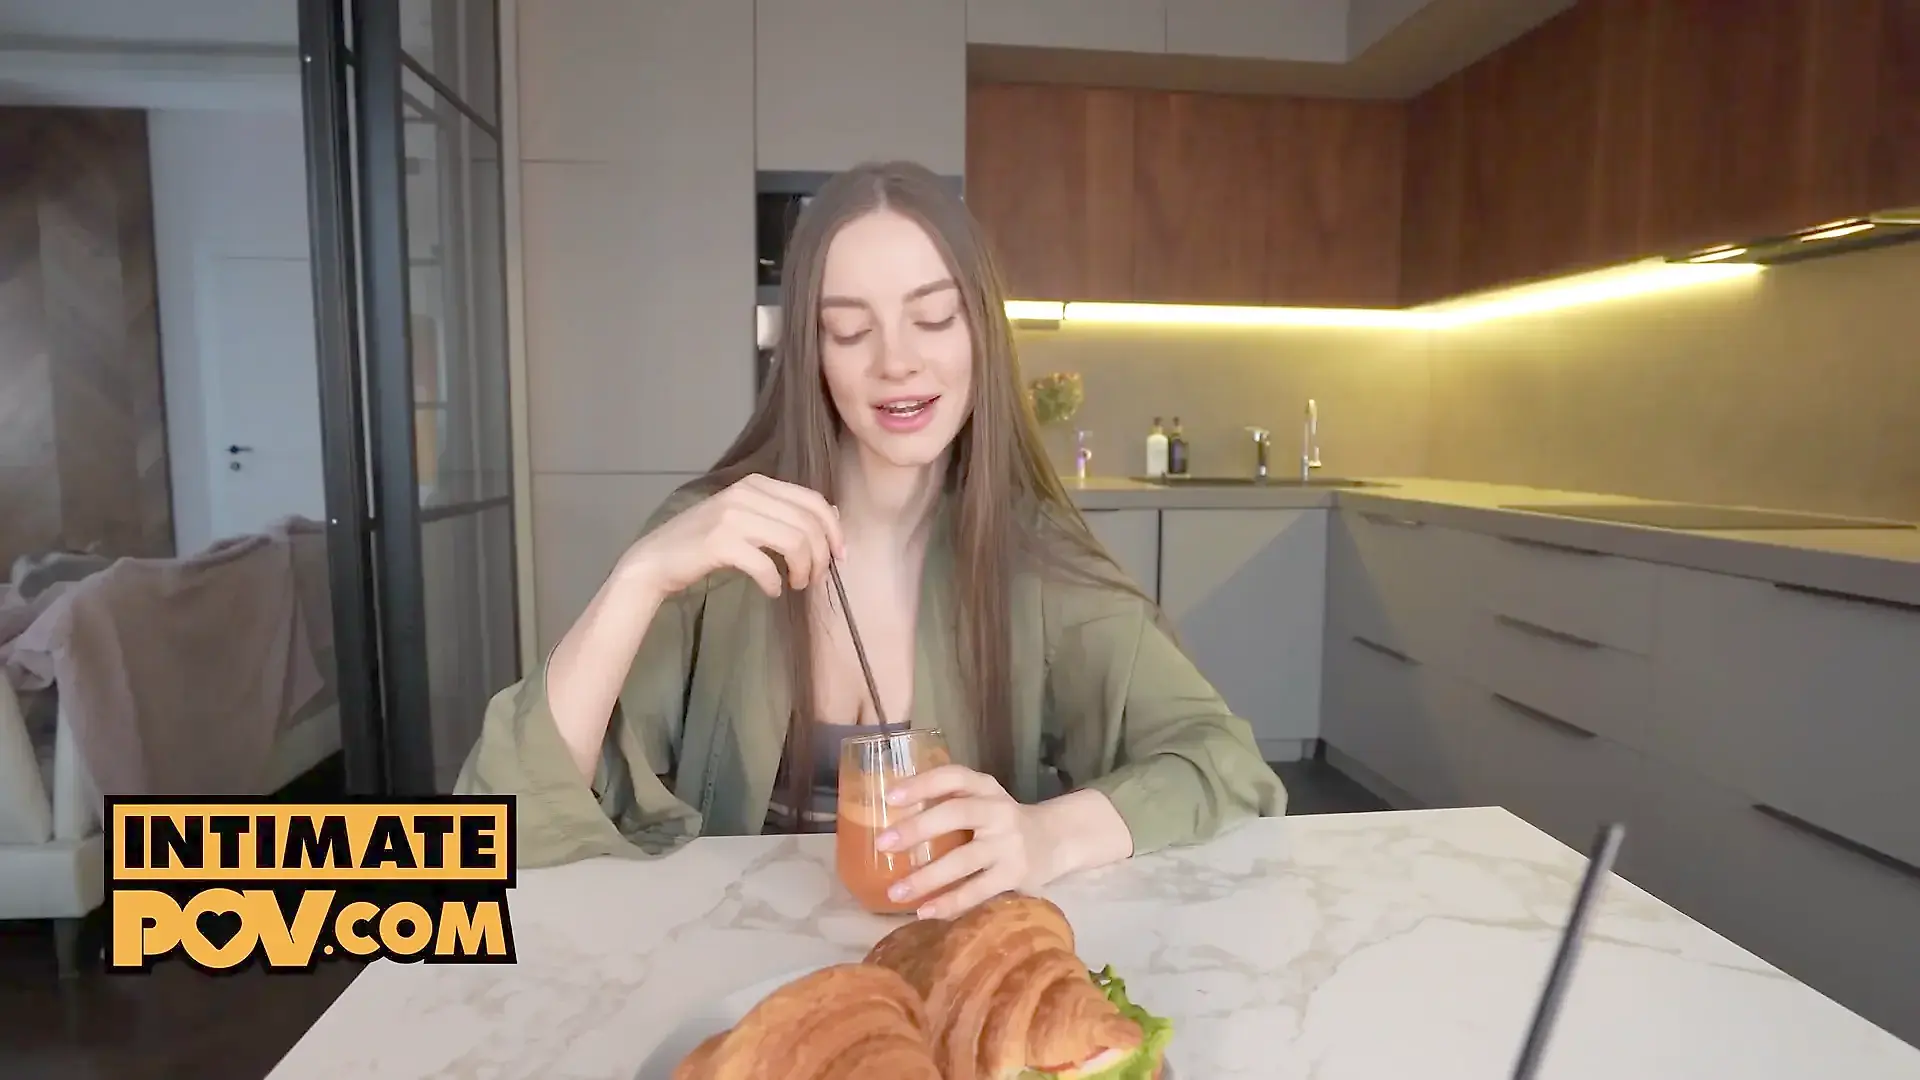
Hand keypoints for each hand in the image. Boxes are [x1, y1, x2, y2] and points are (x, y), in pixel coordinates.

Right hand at [620, 474, 844, 598]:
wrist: (655, 559)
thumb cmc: (704, 542)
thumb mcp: (746, 517)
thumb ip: (783, 513)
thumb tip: (833, 515)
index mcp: (756, 484)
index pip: (813, 500)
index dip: (834, 530)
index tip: (839, 556)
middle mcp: (746, 494)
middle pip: (808, 524)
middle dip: (822, 556)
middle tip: (816, 578)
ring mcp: (732, 516)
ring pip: (794, 542)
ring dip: (804, 570)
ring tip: (796, 584)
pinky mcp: (720, 543)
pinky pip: (766, 565)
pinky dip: (775, 582)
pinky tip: (772, 590)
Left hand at [874, 765, 1060, 919]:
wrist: (1056, 841)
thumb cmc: (1000, 822)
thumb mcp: (982, 802)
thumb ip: (947, 804)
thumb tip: (888, 821)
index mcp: (985, 788)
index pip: (953, 776)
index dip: (922, 783)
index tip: (890, 796)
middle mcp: (998, 811)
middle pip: (956, 813)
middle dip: (918, 828)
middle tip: (883, 843)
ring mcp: (1009, 844)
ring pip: (963, 859)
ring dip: (927, 877)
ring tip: (896, 892)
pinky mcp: (1015, 875)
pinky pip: (977, 890)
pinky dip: (950, 902)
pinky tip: (926, 911)